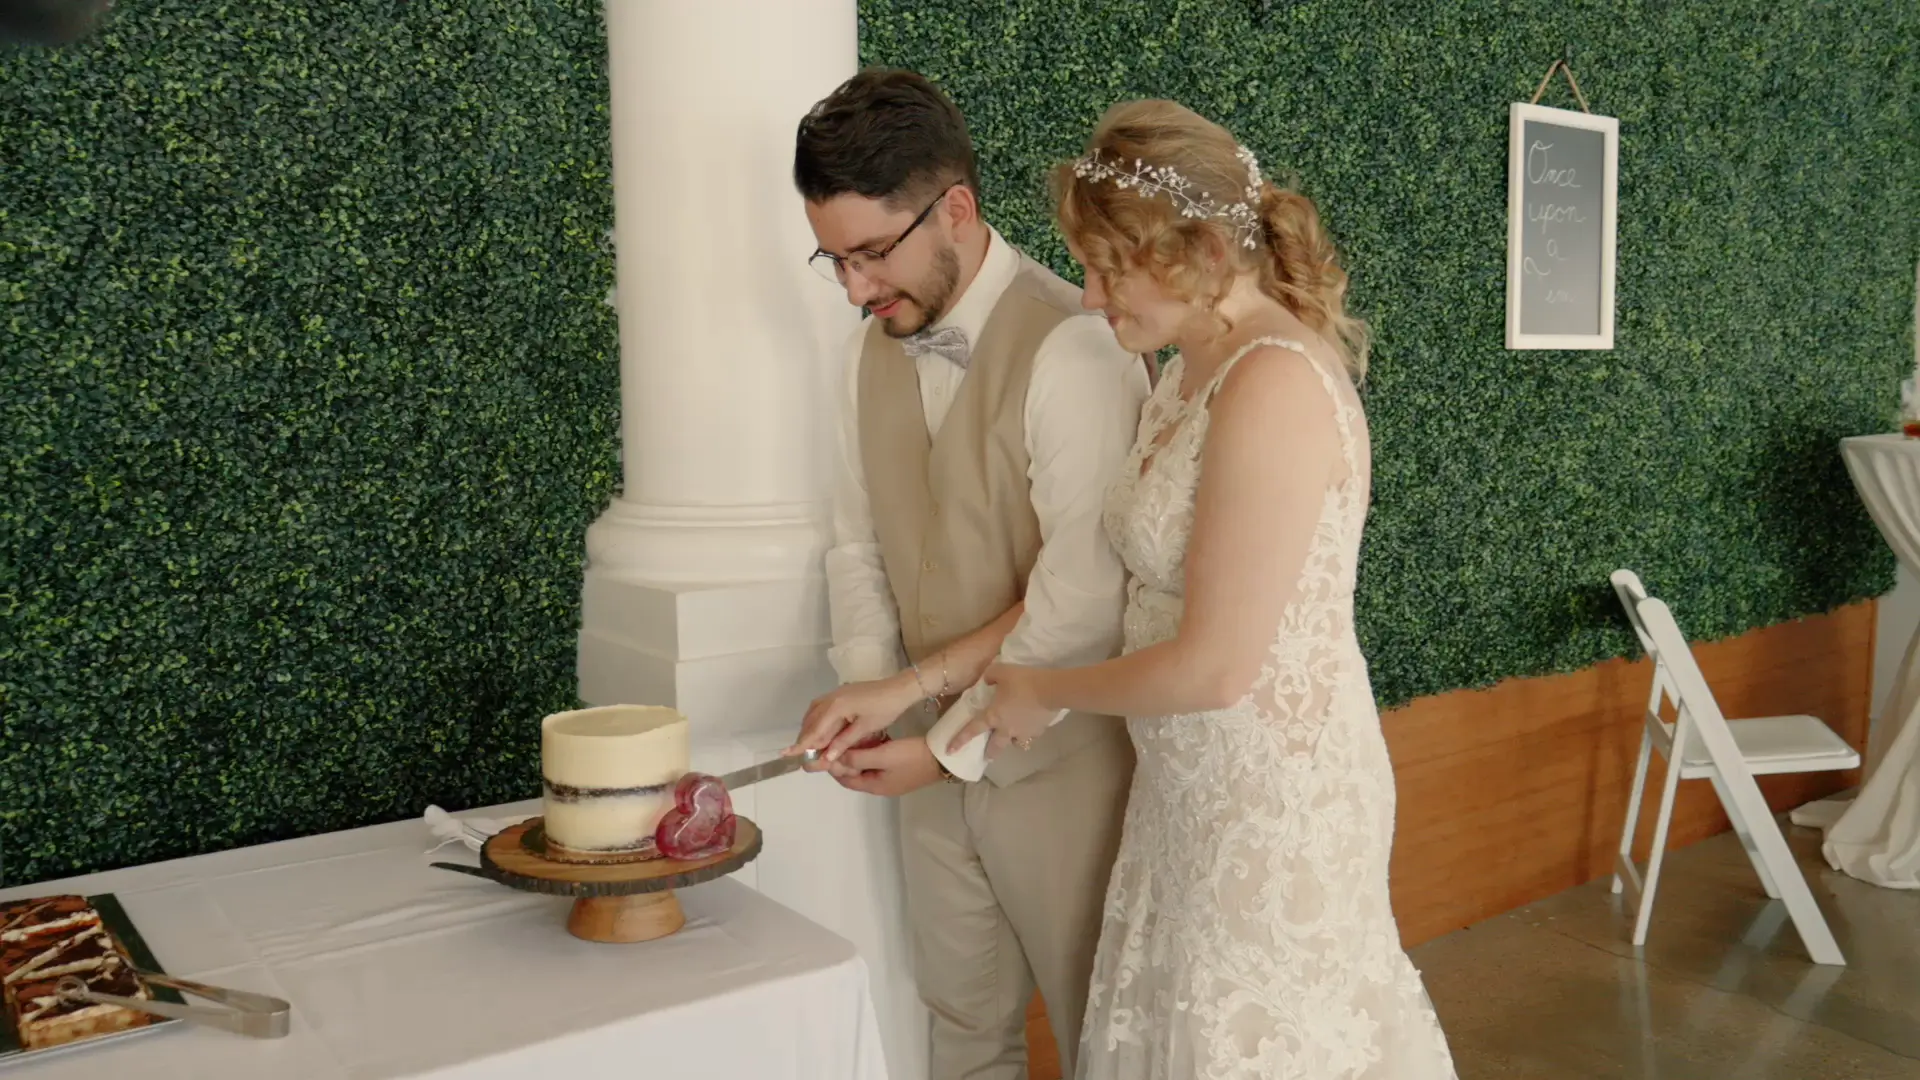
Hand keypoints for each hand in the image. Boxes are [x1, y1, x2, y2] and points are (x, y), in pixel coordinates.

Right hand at [789, 672, 923, 764]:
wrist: (899, 689)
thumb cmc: (885, 709)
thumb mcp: (865, 728)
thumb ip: (843, 742)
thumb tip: (826, 757)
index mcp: (836, 707)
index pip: (814, 729)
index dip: (801, 743)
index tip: (787, 753)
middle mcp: (831, 698)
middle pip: (811, 720)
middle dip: (804, 737)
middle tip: (798, 753)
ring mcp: (835, 694)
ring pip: (814, 712)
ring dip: (810, 728)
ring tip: (808, 745)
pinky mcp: (841, 693)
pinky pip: (822, 707)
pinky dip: (817, 720)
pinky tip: (821, 730)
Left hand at [832, 736, 943, 796]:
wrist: (941, 758)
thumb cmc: (911, 757)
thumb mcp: (883, 755)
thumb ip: (858, 757)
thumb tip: (837, 758)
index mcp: (874, 786)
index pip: (845, 779)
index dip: (833, 767)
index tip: (824, 751)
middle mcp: (880, 785)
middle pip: (854, 774)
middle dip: (843, 761)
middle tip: (834, 742)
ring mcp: (890, 778)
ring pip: (866, 767)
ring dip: (856, 755)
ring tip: (848, 738)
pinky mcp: (898, 769)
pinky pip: (877, 762)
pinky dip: (870, 753)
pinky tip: (868, 739)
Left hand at [947, 662, 1055, 759]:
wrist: (1051, 690)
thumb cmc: (1023, 682)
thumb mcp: (1002, 671)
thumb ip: (990, 675)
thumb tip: (987, 680)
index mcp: (993, 716)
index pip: (972, 730)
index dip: (960, 740)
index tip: (950, 751)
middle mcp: (1006, 729)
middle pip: (995, 747)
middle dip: (990, 753)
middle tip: (988, 756)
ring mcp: (1024, 732)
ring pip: (1016, 744)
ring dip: (1012, 742)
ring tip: (1014, 738)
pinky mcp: (1039, 731)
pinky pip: (1032, 735)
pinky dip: (1029, 732)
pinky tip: (1032, 725)